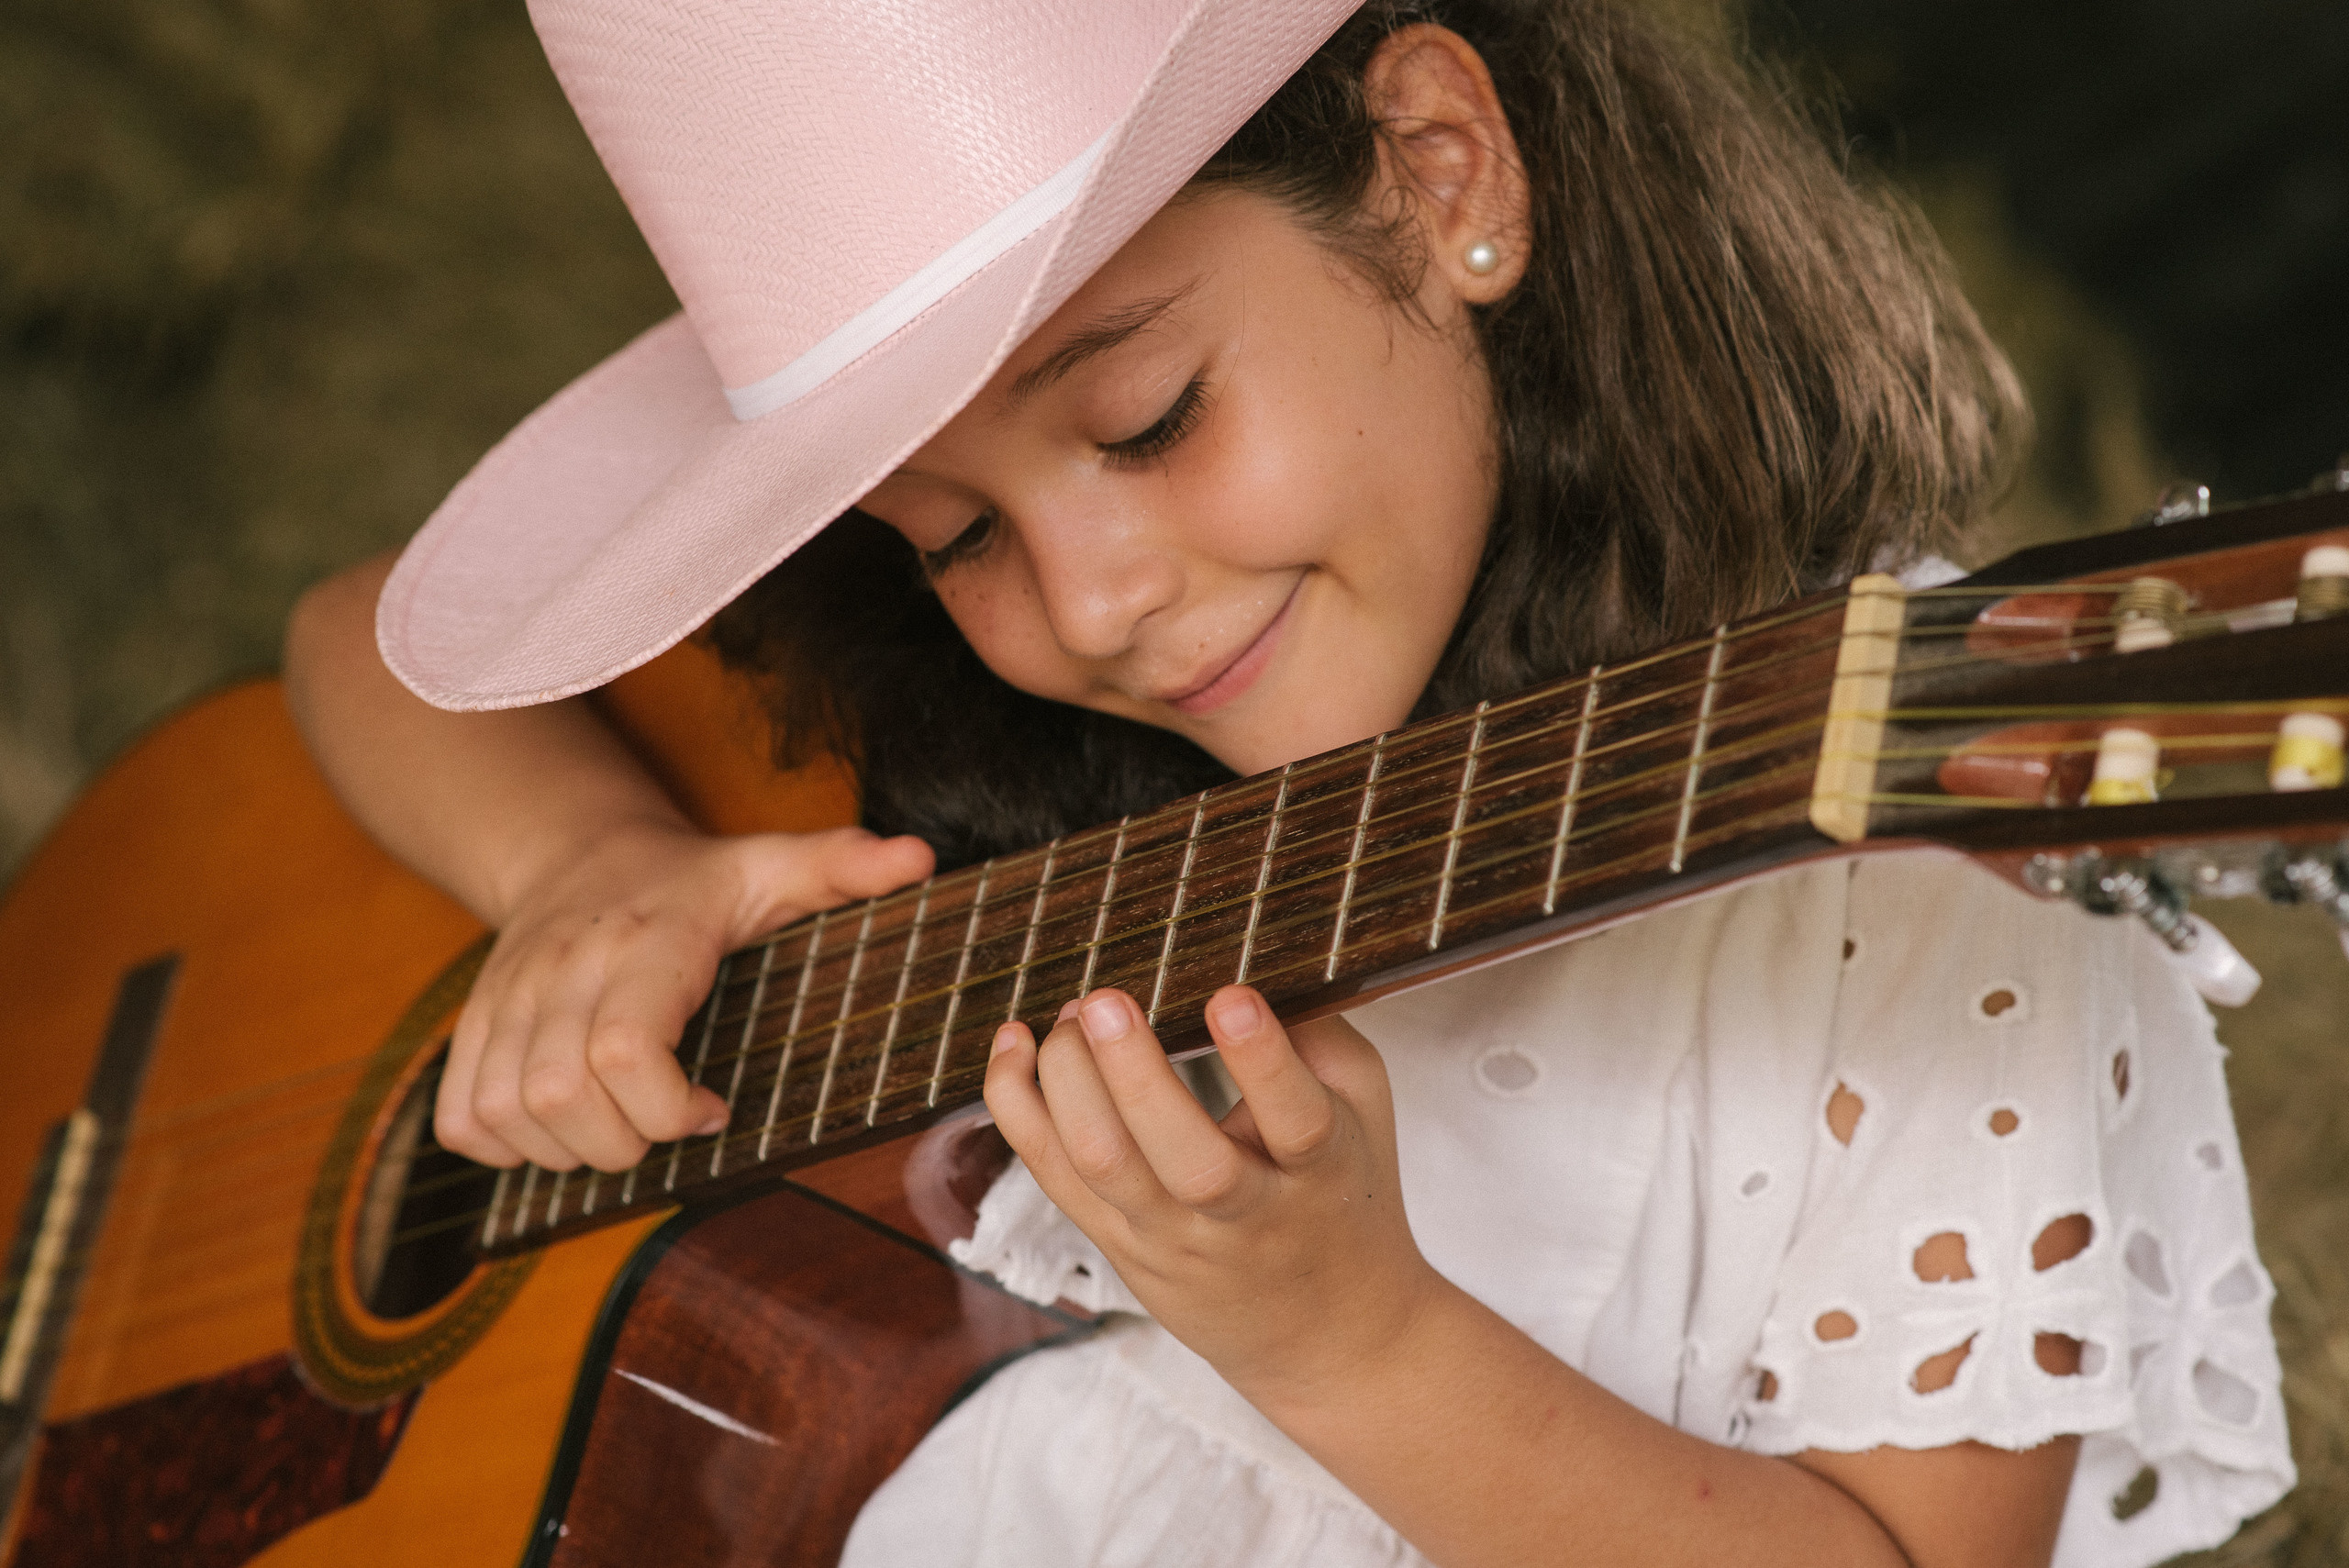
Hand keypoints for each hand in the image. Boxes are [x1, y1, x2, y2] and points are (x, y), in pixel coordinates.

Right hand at [436, 819, 931, 1169]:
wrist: (575, 847)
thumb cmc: (691, 879)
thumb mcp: (772, 864)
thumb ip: (842, 864)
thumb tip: (918, 858)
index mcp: (647, 942)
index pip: (625, 1046)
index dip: (669, 1106)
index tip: (716, 1108)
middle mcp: (565, 969)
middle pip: (559, 1094)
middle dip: (622, 1143)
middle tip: (668, 1127)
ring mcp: (508, 1000)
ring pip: (504, 1113)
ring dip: (566, 1151)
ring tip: (622, 1128)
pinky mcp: (472, 1026)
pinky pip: (460, 1118)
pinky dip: (504, 1146)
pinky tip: (561, 1128)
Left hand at [983, 984, 1443, 1404]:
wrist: (1328, 1335)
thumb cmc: (1343, 1193)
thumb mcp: (1364, 1113)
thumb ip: (1319, 1039)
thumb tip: (1250, 960)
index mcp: (1320, 1172)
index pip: (1296, 1122)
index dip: (1263, 1061)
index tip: (1229, 997)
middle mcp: (1245, 1213)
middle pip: (1188, 1160)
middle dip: (1136, 1077)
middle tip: (1103, 1001)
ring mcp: (1172, 1238)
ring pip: (1105, 1169)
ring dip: (1068, 1084)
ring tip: (1066, 1016)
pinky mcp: (1117, 1246)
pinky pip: (1055, 1178)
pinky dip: (1020, 1109)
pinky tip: (1013, 1048)